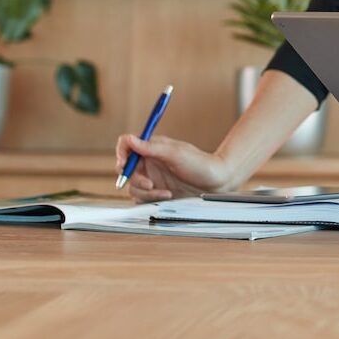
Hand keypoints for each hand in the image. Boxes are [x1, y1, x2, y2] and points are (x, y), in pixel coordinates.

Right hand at [114, 133, 230, 202]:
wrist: (216, 182)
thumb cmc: (200, 164)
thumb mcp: (175, 153)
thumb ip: (150, 147)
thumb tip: (129, 139)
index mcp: (152, 148)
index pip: (126, 146)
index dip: (121, 153)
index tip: (123, 164)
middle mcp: (149, 162)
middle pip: (126, 170)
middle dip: (135, 179)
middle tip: (149, 184)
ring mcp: (152, 178)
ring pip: (133, 187)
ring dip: (146, 192)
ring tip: (165, 192)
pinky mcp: (156, 192)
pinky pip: (142, 198)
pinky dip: (151, 199)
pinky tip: (168, 196)